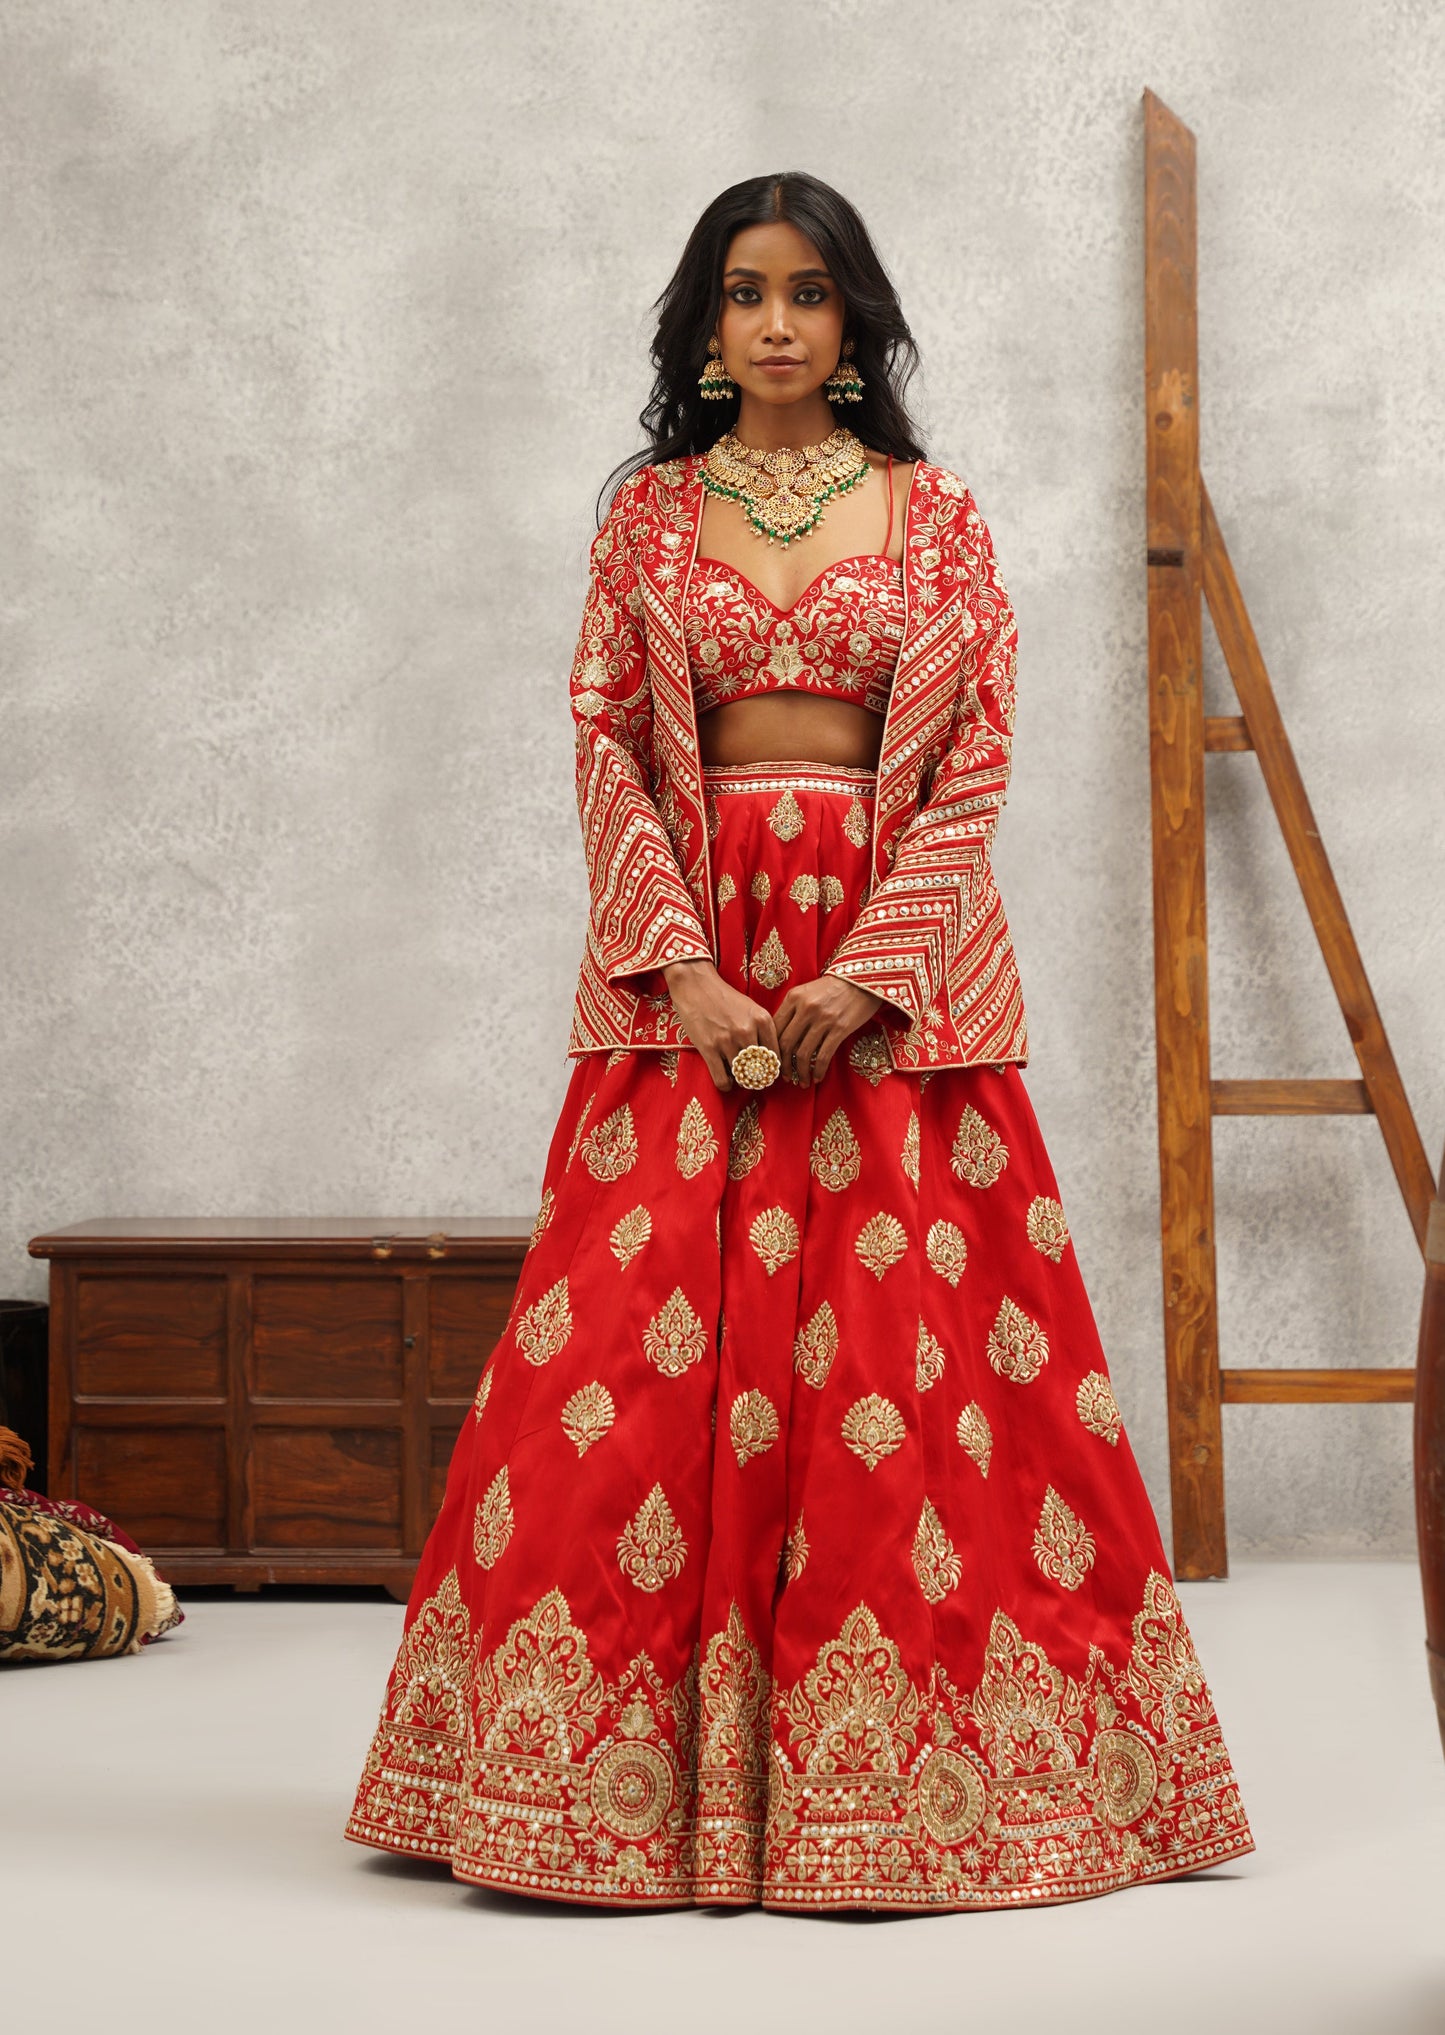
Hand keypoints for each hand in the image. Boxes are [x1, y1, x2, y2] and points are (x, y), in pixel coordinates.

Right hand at [660, 958, 781, 1093]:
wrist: (696, 985)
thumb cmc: (724, 998)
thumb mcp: (752, 1008)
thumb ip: (763, 1030)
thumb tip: (770, 1060)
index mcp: (762, 1020)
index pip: (776, 1056)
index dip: (772, 1070)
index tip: (767, 1074)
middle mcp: (748, 1031)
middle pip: (760, 1069)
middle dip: (758, 1079)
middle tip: (753, 1080)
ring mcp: (728, 1040)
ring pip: (742, 1076)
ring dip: (740, 1081)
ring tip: (738, 1077)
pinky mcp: (709, 1048)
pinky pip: (722, 1079)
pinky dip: (726, 1085)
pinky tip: (726, 1080)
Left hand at [774, 972, 882, 1084]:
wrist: (861, 980)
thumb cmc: (832, 988)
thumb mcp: (806, 992)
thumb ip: (792, 1010)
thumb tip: (781, 1039)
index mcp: (793, 998)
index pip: (775, 1028)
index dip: (771, 1048)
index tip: (772, 1060)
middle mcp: (805, 1008)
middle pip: (785, 1044)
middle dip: (783, 1065)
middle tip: (784, 1076)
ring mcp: (823, 1019)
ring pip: (803, 1054)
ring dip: (800, 1072)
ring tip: (802, 1081)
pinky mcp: (839, 1029)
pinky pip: (823, 1056)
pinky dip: (818, 1070)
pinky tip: (817, 1078)